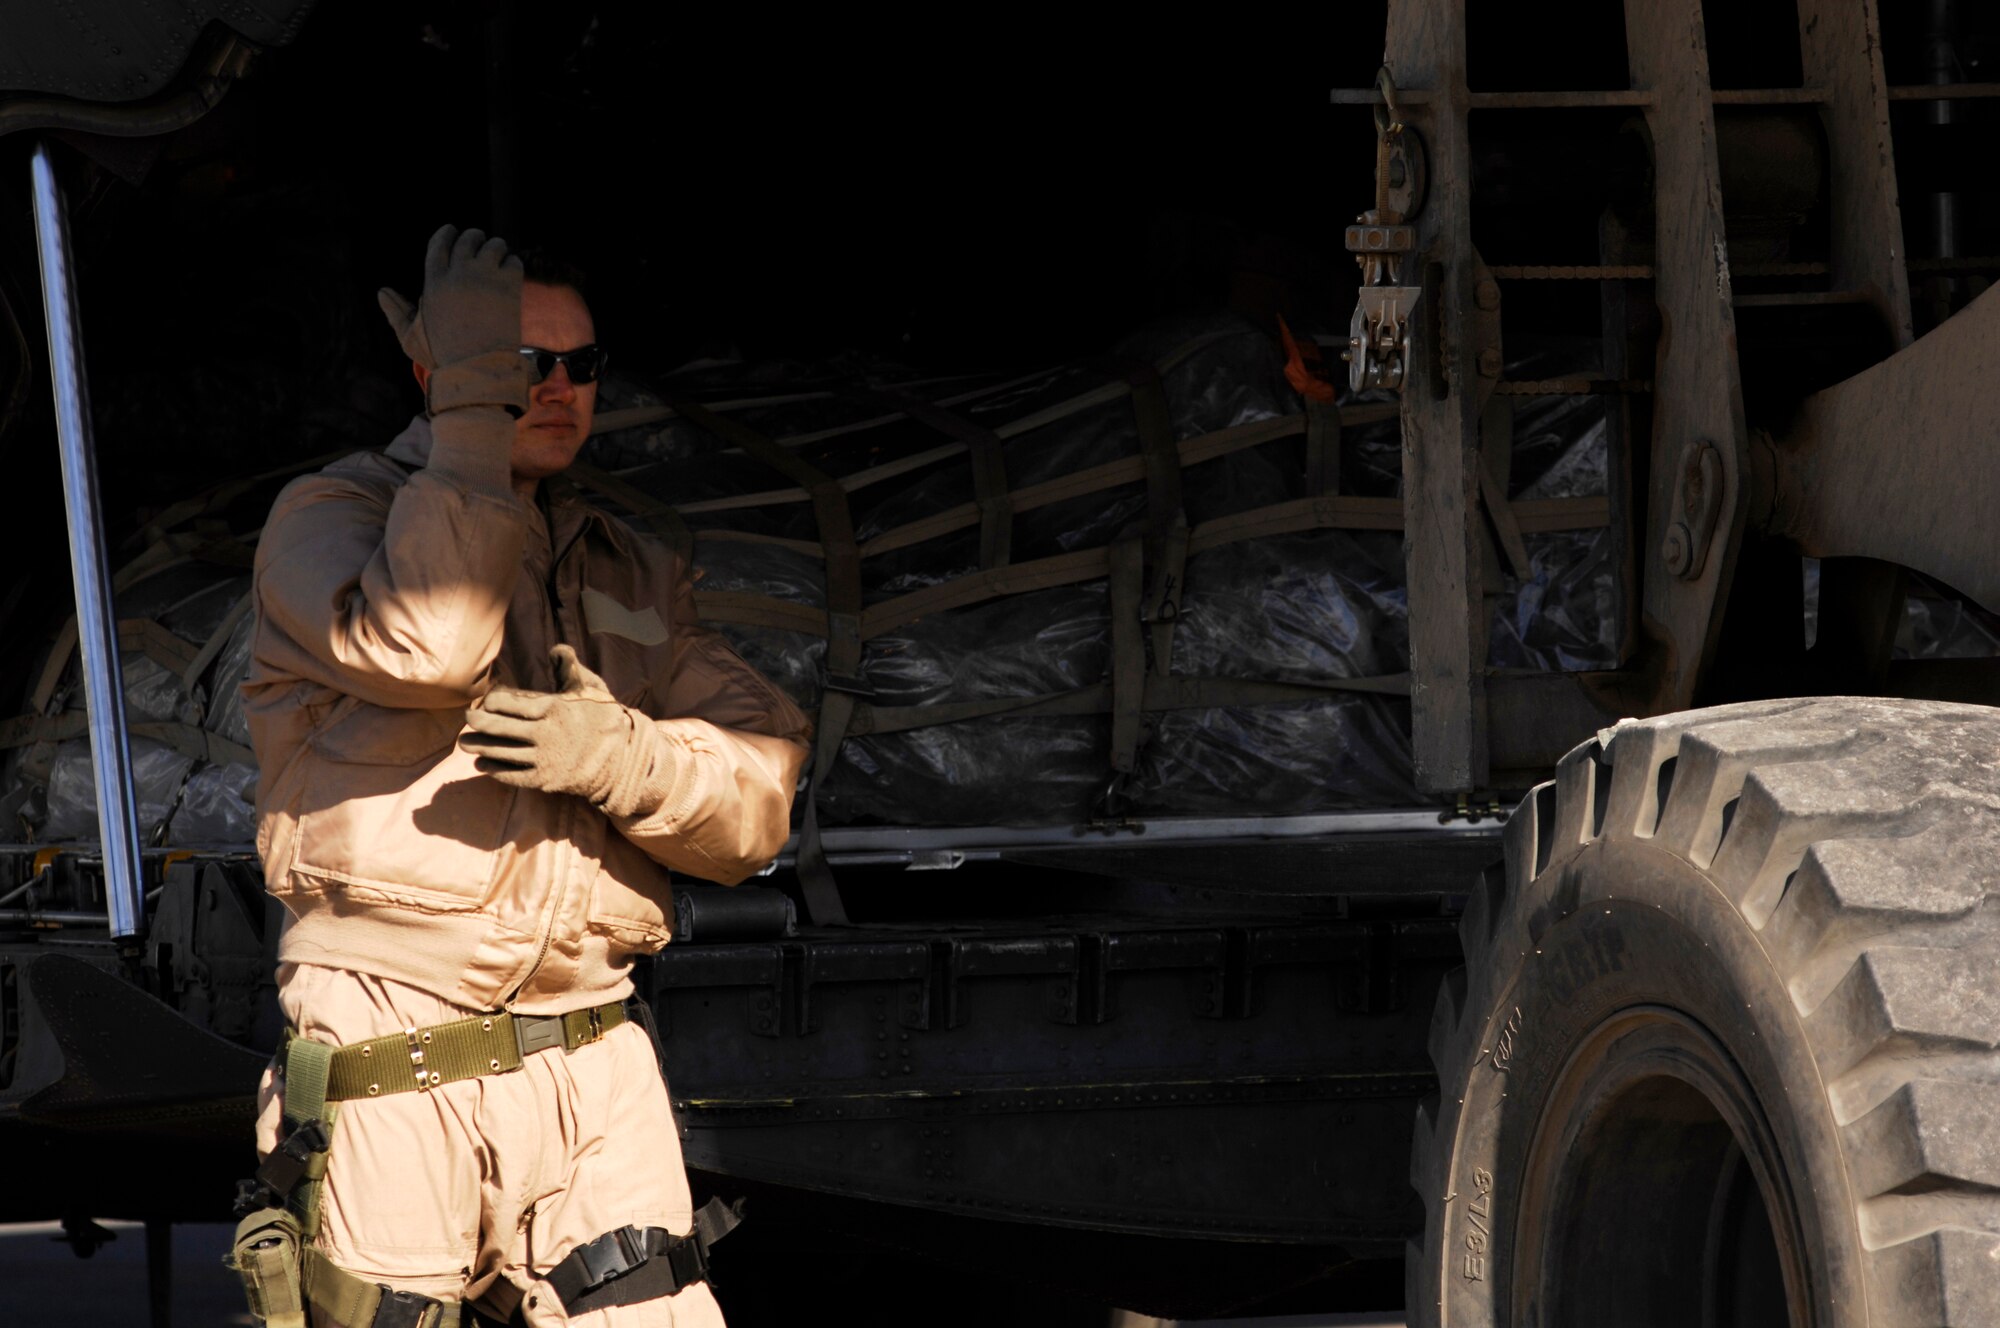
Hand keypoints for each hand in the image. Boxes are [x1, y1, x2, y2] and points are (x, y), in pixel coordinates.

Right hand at [377, 224, 528, 415]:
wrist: (476, 371)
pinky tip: (510, 274)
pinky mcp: (508, 287)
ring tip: (497, 255)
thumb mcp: (411, 336)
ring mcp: (484, 278)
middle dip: (475, 237)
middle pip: (468, 239)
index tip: (453, 231)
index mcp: (434, 282)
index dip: (447, 234)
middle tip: (480, 242)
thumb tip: (381, 291)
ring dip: (496, 248)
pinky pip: (513, 261)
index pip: (439, 243)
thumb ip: (396, 311)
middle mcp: (458, 274)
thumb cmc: (442, 358)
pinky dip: (512, 264)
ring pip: (494, 245)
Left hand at [460, 646, 674, 815]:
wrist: (623, 759)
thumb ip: (570, 667)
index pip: (511, 703)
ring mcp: (544, 759)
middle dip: (479, 722)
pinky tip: (482, 766)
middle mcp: (545, 734)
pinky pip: (512, 775)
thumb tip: (555, 648)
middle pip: (500, 727)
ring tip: (465, 743)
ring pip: (502, 752)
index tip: (487, 701)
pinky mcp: (545, 779)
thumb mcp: (592, 687)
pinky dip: (494, 771)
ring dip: (480, 747)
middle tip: (467, 718)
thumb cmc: (605, 719)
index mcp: (554, 708)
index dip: (494, 701)